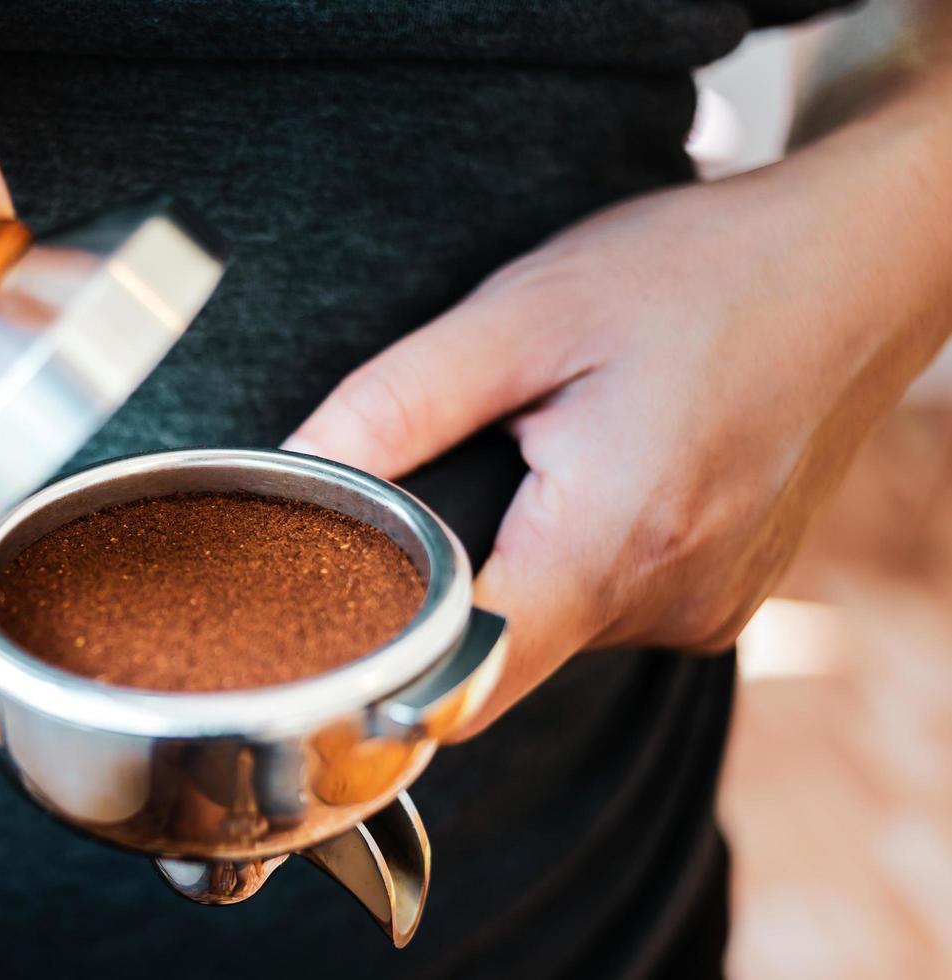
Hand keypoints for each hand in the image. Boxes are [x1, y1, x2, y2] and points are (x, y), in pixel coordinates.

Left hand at [286, 153, 951, 736]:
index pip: (458, 685)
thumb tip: (295, 472)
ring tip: (545, 450)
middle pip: (498, 653)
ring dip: (520, 558)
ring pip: (554, 628)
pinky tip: (596, 467)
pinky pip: (612, 604)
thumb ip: (395, 405)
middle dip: (446, 581)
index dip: (380, 666)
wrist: (860, 261)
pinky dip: (579, 552)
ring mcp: (708, 610)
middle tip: (444, 475)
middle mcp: (668, 604)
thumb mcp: (522, 315)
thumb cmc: (700, 273)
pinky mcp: (726, 596)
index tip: (329, 627)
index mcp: (611, 547)